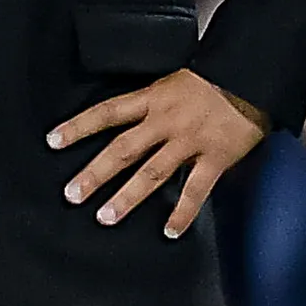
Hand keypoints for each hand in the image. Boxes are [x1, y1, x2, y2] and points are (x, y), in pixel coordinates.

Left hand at [50, 70, 267, 238]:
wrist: (253, 74)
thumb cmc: (213, 78)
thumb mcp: (173, 82)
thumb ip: (151, 104)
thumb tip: (126, 120)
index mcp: (153, 98)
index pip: (107, 112)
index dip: (78, 126)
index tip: (52, 141)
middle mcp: (165, 121)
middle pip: (122, 149)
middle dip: (95, 173)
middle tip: (72, 194)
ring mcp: (190, 141)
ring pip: (151, 173)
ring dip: (127, 197)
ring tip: (104, 217)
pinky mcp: (215, 157)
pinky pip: (195, 190)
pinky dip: (182, 213)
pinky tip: (169, 232)